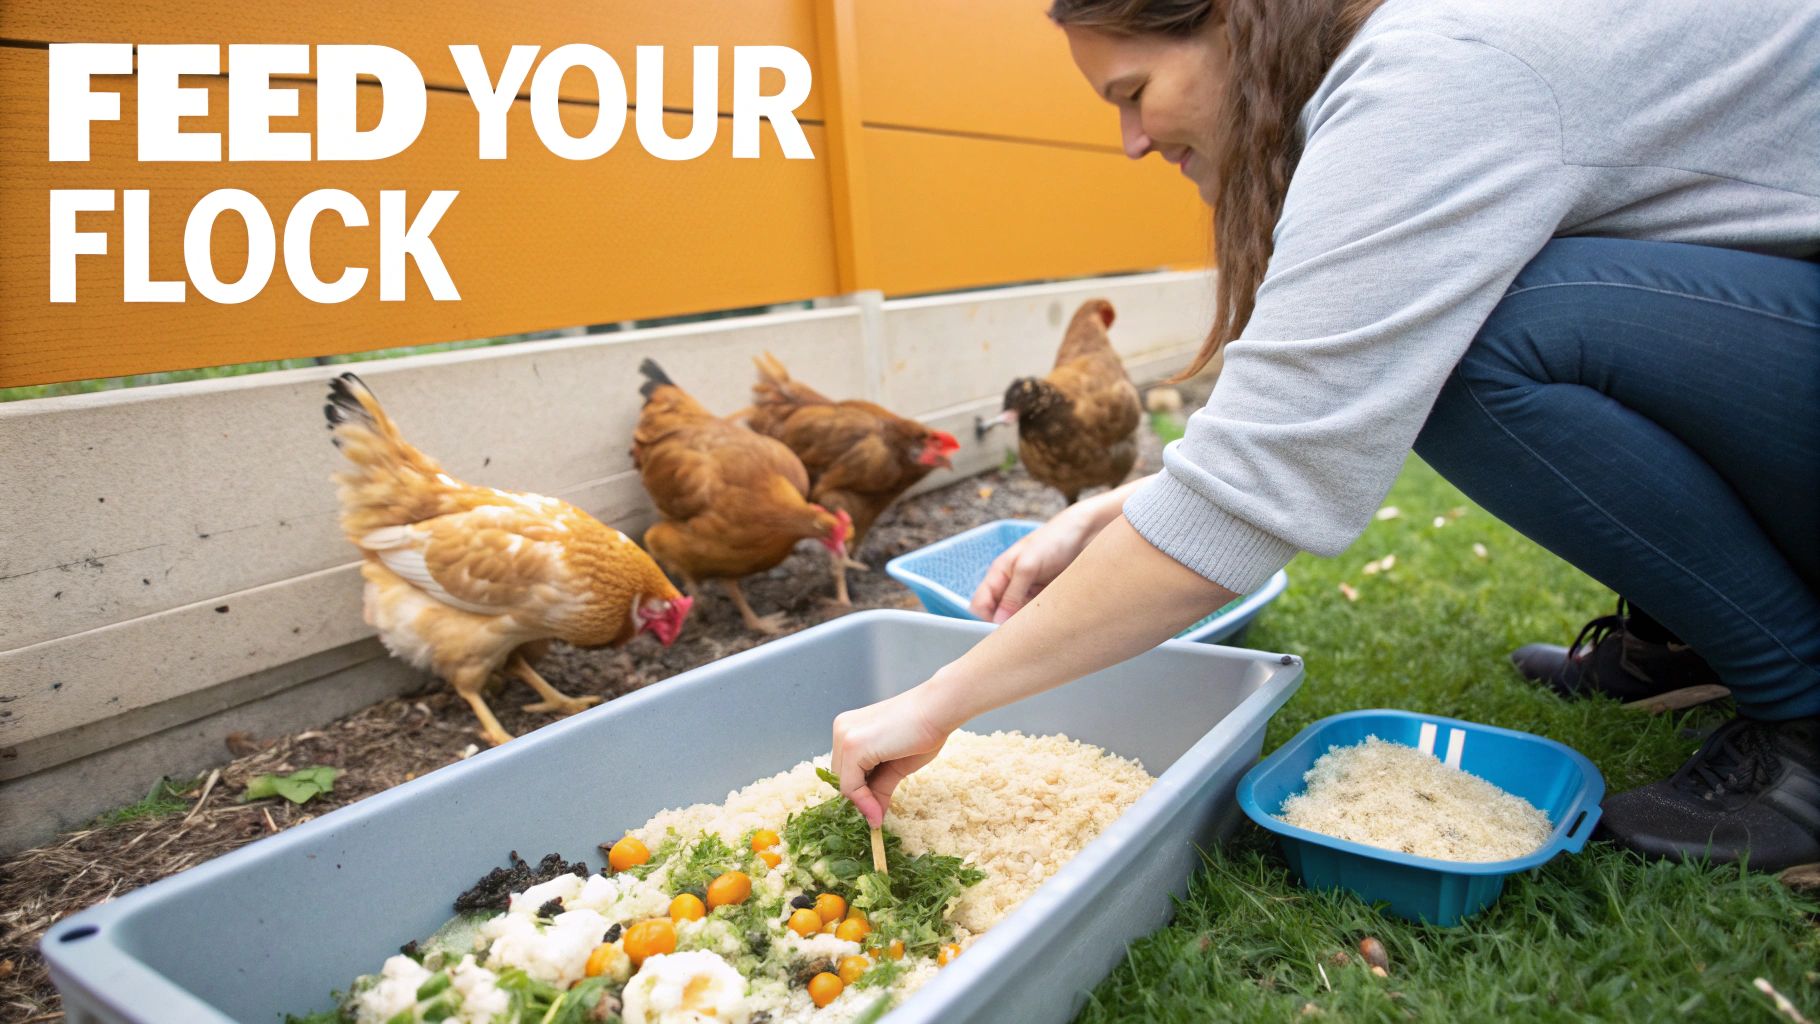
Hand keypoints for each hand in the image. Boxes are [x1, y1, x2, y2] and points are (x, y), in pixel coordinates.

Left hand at [831, 683, 954, 825]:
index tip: (874, 811)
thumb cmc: (923, 731)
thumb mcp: (895, 766)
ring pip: (844, 783)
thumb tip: (874, 817)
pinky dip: (863, 802)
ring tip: (879, 813)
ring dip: (861, 802)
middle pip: (842, 777)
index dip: (859, 793)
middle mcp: (841, 729)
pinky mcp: (852, 746)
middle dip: (860, 798)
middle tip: (877, 814)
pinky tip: (877, 812)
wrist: (939, 710)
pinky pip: (850, 786)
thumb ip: (879, 787)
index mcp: (850, 728)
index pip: (845, 769)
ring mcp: (844, 736)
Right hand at [970, 508, 1096, 622]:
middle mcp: (1011, 587)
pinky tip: (1050, 625)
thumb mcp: (1028, 565)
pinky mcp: (1046, 600)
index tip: (1001, 631)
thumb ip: (1012, 594)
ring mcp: (1029, 595)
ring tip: (1038, 629)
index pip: (980, 605)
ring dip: (1025, 627)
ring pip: (1018, 620)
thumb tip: (998, 621)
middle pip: (997, 617)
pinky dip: (1041, 624)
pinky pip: (1037, 618)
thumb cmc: (1054, 540)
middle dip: (1005, 628)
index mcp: (999, 574)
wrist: (1087, 534)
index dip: (985, 619)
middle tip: (1021, 635)